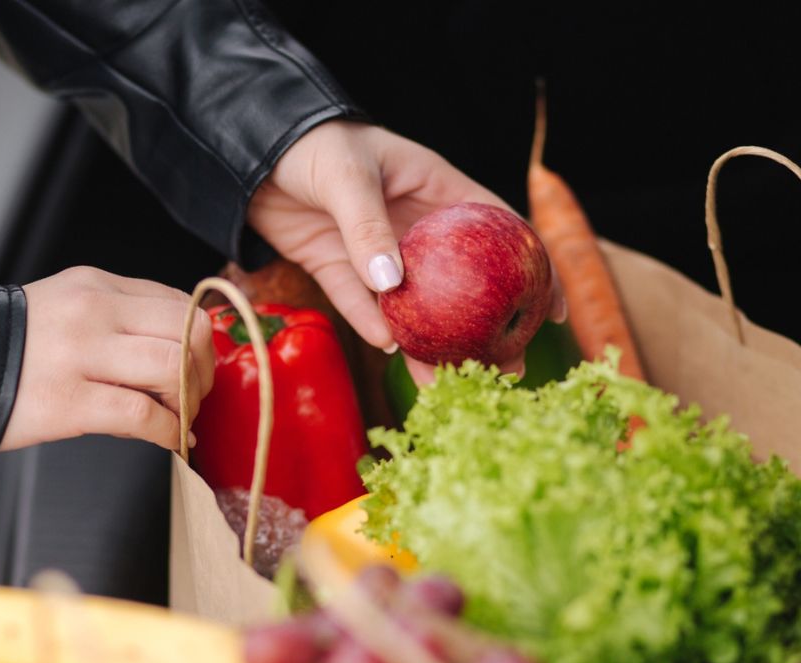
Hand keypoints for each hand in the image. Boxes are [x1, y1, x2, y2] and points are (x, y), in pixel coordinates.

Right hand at [0, 267, 213, 451]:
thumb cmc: (8, 348)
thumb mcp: (65, 308)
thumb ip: (119, 318)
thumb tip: (180, 350)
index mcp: (95, 285)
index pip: (179, 301)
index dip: (199, 341)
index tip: (197, 366)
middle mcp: (93, 311)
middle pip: (189, 330)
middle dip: (204, 370)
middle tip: (194, 395)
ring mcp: (80, 355)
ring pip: (174, 367)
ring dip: (190, 400)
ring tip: (179, 418)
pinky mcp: (68, 401)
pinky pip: (144, 415)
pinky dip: (169, 432)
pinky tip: (168, 440)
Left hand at [247, 120, 564, 383]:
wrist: (248, 149)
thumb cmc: (311, 142)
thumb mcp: (347, 176)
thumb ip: (368, 227)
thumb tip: (393, 283)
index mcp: (436, 189)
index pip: (500, 230)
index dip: (533, 270)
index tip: (552, 311)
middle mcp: (414, 226)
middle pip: (464, 283)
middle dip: (487, 327)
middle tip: (508, 367)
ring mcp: (378, 252)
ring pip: (415, 306)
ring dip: (433, 343)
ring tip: (451, 381)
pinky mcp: (339, 269)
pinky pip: (362, 305)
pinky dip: (376, 328)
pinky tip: (393, 353)